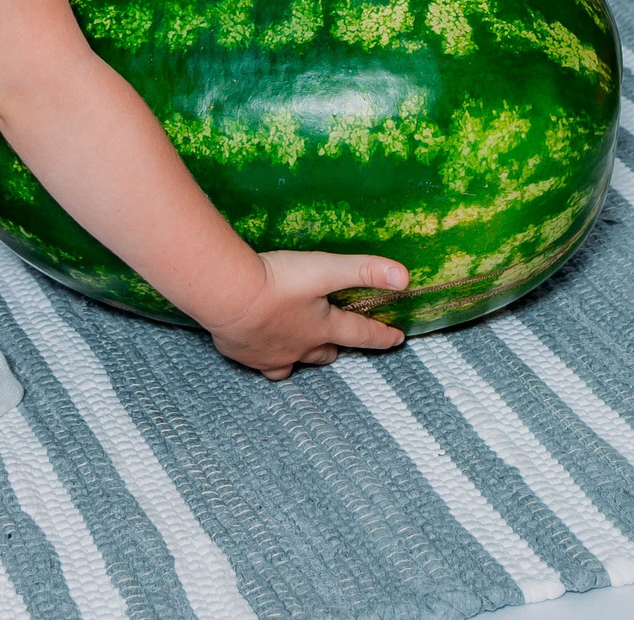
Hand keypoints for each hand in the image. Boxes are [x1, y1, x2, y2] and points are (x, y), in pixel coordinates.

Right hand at [203, 251, 408, 379]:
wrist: (228, 296)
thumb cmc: (278, 281)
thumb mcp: (326, 270)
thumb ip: (365, 270)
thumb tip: (405, 277)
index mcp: (323, 327)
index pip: (360, 334)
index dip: (381, 336)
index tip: (397, 340)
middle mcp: (301, 347)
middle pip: (326, 353)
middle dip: (335, 347)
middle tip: (339, 338)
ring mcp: (272, 355)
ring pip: (294, 364)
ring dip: (302, 356)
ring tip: (300, 346)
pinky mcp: (244, 354)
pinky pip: (261, 362)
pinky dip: (266, 356)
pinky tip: (259, 344)